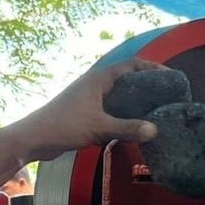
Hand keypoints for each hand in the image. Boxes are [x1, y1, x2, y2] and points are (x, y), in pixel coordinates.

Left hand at [0, 57, 166, 182]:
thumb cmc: (64, 126)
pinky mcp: (85, 115)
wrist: (34, 139)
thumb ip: (127, 128)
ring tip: (155, 113)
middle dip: (146, 88)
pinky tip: (133, 129)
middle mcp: (95, 86)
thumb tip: (155, 130)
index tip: (170, 76)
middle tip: (167, 98)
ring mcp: (89, 100)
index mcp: (99, 79)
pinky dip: (122, 118)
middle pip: (126, 81)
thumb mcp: (99, 127)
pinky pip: (110, 113)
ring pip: (118, 99)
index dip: (151, 68)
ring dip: (134, 105)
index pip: (131, 65)